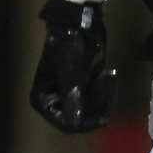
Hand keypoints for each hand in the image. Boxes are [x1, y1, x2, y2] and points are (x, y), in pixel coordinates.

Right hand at [28, 0, 113, 131]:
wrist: (80, 26)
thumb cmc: (69, 49)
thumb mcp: (71, 77)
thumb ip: (73, 102)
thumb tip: (75, 126)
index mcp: (43, 101)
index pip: (67, 124)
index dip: (86, 123)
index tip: (103, 115)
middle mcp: (55, 103)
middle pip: (83, 119)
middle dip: (98, 102)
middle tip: (106, 79)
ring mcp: (71, 97)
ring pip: (94, 111)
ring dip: (105, 95)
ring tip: (108, 74)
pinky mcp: (85, 90)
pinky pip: (100, 102)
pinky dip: (107, 92)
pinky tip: (108, 75)